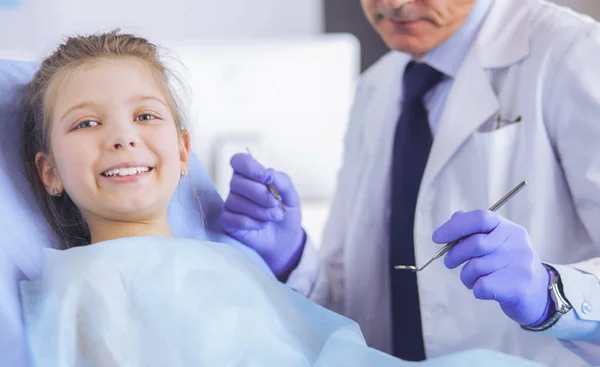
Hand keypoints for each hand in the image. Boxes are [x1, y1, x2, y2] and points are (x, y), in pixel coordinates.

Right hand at [220, 153, 305, 276]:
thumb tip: (269, 173)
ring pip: (235, 201)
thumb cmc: (286, 211)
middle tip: (276, 203)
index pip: (239, 161)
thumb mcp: (291, 194)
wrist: (286, 237)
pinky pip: (233, 218)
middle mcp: (237, 187)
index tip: (268, 179)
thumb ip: (282, 181)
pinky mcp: (228, 221)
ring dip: (260, 210)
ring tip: (274, 216)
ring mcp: (231, 204)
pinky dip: (252, 222)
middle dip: (260, 194)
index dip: (252, 168)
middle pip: (236, 182)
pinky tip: (262, 224)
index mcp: (251, 174)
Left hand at [432, 210, 551, 326]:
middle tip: (449, 263)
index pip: (480, 218)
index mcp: (509, 228)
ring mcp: (520, 264)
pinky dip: (475, 289)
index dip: (455, 226)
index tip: (437, 237)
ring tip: (471, 279)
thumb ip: (475, 230)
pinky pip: (482, 286)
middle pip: (475, 244)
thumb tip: (455, 219)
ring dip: (465, 276)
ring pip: (476, 267)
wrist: (538, 294)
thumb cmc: (507, 265)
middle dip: (454, 254)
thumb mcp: (496, 242)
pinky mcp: (518, 286)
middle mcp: (517, 243)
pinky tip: (482, 289)